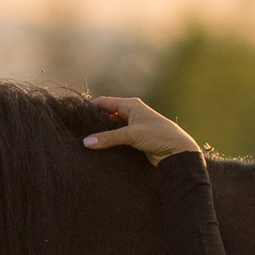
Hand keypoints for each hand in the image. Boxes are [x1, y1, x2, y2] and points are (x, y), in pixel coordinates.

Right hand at [84, 95, 198, 161]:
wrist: (178, 152)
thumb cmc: (158, 136)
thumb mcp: (131, 135)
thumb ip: (108, 138)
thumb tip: (86, 142)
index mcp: (130, 105)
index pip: (104, 102)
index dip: (90, 108)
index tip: (77, 117)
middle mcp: (131, 113)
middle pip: (106, 114)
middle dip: (95, 122)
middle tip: (79, 131)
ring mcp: (133, 126)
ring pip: (111, 127)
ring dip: (102, 133)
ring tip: (86, 140)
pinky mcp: (135, 139)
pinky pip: (117, 138)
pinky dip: (109, 141)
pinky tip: (100, 147)